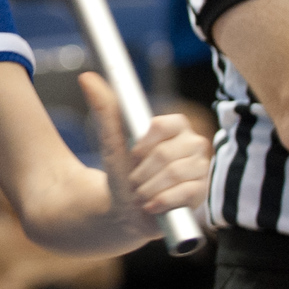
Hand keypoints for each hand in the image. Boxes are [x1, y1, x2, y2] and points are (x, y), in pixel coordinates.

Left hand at [81, 73, 210, 236]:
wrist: (127, 210)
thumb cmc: (123, 172)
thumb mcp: (112, 141)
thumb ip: (105, 109)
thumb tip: (86, 77)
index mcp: (176, 127)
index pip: (166, 125)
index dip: (144, 144)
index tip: (132, 156)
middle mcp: (194, 144)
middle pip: (166, 154)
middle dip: (141, 173)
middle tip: (133, 181)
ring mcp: (201, 168)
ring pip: (174, 174)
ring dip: (148, 188)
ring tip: (141, 194)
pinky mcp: (203, 192)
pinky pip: (184, 193)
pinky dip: (161, 201)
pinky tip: (151, 205)